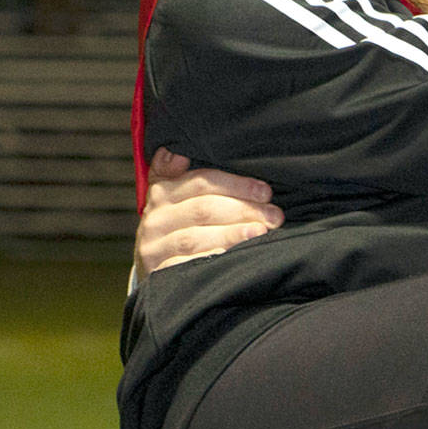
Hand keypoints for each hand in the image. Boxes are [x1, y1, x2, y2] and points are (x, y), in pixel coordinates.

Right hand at [134, 147, 283, 278]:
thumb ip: (179, 171)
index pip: (200, 182)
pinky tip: (234, 257)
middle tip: (274, 216)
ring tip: (260, 233)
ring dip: (232, 234)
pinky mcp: (158, 274)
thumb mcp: (178, 194)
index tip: (266, 192)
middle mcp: (155, 218)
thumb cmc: (180, 224)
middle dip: (243, 210)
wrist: (156, 266)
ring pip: (194, 238)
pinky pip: (186, 266)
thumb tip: (178, 154)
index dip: (236, 185)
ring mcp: (154, 248)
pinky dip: (212, 259)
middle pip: (202, 209)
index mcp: (162, 192)